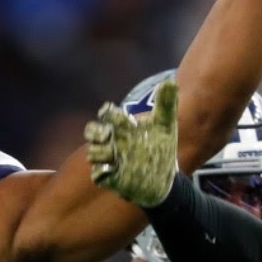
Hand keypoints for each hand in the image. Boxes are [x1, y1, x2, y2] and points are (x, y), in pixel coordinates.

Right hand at [86, 79, 178, 206]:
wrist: (162, 176)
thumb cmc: (160, 147)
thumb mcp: (165, 126)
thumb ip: (166, 104)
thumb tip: (170, 83)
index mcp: (122, 127)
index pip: (106, 115)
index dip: (107, 113)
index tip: (110, 111)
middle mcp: (111, 142)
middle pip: (91, 132)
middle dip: (95, 132)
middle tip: (107, 135)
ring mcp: (108, 160)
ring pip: (92, 153)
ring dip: (102, 153)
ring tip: (116, 157)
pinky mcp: (108, 178)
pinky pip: (98, 175)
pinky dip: (104, 172)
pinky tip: (117, 171)